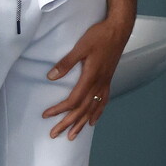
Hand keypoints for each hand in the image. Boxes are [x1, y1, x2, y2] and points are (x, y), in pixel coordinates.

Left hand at [42, 18, 131, 139]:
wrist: (119, 29)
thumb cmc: (99, 36)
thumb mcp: (81, 46)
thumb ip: (66, 62)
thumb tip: (51, 77)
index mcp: (91, 77)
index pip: (73, 100)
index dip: (59, 110)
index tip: (47, 115)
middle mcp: (99, 84)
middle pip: (82, 109)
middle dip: (67, 123)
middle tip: (54, 134)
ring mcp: (105, 83)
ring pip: (92, 109)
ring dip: (81, 123)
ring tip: (72, 136)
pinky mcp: (108, 80)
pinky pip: (103, 101)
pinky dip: (97, 113)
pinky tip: (93, 121)